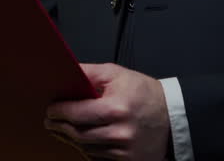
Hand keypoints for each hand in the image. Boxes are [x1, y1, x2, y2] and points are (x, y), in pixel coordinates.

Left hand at [45, 63, 170, 159]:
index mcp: (116, 108)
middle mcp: (120, 132)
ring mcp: (125, 150)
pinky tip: (82, 140)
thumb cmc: (145, 93)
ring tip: (63, 130)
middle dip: (59, 127)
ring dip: (71, 139)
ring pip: (86, 148)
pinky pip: (99, 158)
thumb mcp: (117, 74)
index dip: (58, 112)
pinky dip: (87, 149)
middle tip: (50, 121)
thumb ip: (89, 72)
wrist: (173, 116)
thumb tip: (65, 72)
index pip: (76, 113)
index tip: (50, 110)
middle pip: (77, 134)